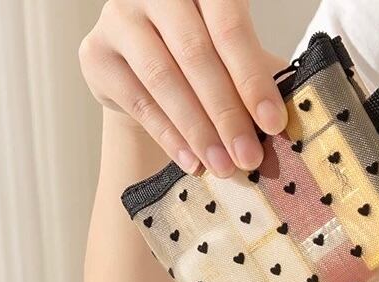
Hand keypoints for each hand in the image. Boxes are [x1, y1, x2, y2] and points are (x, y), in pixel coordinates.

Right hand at [79, 0, 287, 174]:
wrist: (143, 65)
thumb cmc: (205, 57)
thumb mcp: (233, 56)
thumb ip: (255, 77)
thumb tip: (283, 126)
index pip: (230, 28)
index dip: (252, 79)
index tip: (273, 124)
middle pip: (196, 55)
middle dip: (227, 114)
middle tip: (249, 157)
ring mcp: (120, 17)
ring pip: (163, 78)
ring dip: (198, 130)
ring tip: (223, 167)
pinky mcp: (96, 53)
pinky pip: (138, 100)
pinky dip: (169, 136)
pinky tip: (193, 162)